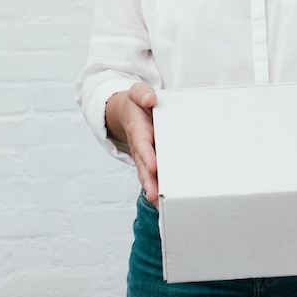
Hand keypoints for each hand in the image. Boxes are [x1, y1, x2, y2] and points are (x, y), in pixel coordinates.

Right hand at [106, 83, 158, 203]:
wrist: (129, 112)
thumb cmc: (137, 104)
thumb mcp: (137, 92)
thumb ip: (142, 93)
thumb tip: (150, 99)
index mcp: (138, 130)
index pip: (142, 144)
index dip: (147, 155)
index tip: (153, 166)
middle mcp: (140, 148)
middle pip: (143, 167)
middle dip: (149, 181)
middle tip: (155, 194)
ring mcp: (145, 157)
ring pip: (147, 176)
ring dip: (153, 189)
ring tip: (160, 204)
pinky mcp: (152, 162)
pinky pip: (154, 177)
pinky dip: (159, 190)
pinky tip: (166, 203)